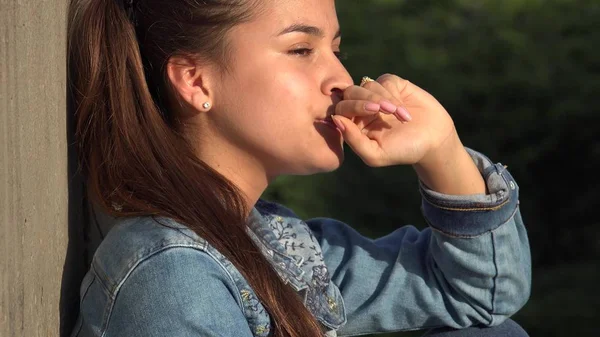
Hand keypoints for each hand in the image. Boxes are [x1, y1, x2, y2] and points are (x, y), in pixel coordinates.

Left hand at [332, 74, 485, 194]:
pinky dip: (393, 94)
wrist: (434, 140)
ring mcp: (377, 95)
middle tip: (385, 109)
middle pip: (351, 92)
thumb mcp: (375, 154)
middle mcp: (362, 108)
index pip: (341, 108)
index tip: (372, 112)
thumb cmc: (403, 151)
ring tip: (401, 116)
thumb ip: (353, 139)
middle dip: (367, 99)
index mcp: (354, 124)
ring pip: (368, 86)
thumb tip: (335, 119)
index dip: (353, 106)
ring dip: (385, 99)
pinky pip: (384, 80)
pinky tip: (403, 109)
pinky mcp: (392, 85)